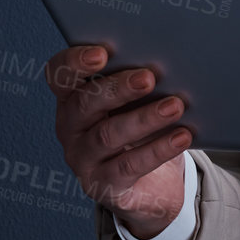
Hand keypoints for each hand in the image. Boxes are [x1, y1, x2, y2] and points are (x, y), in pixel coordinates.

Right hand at [45, 44, 190, 237]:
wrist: (150, 186)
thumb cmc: (140, 131)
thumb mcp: (134, 103)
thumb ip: (136, 82)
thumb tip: (164, 64)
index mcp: (71, 98)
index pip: (59, 75)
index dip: (75, 63)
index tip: (102, 53)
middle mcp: (69, 127)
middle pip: (84, 103)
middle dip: (118, 88)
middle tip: (148, 78)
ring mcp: (82, 159)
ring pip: (108, 135)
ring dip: (144, 119)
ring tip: (174, 106)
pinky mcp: (103, 185)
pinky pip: (128, 166)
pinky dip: (157, 149)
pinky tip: (181, 137)